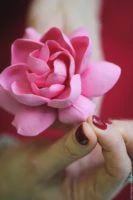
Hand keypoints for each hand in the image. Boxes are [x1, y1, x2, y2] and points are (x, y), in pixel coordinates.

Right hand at [0, 118, 131, 199]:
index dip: (112, 142)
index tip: (92, 122)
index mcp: (92, 193)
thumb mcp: (40, 166)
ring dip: (102, 121)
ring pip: (114, 137)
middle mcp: (99, 176)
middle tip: (92, 116)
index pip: (118, 168)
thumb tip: (90, 128)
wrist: (14, 171)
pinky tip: (75, 112)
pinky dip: (90, 117)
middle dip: (114, 129)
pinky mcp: (86, 145)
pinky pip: (98, 129)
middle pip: (124, 151)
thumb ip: (67, 150)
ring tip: (83, 112)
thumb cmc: (21, 177)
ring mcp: (94, 159)